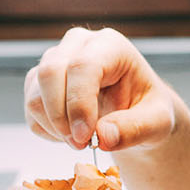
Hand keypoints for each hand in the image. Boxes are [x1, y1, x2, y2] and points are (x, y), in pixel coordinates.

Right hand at [23, 27, 179, 152]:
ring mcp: (55, 60)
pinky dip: (47, 130)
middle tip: (81, 144)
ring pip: (35, 94)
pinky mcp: (40, 81)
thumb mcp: (158, 122)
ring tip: (80, 141)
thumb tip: (103, 137)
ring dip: (54, 127)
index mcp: (111, 45)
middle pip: (50, 73)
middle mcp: (78, 45)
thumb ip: (136, 129)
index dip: (79, 103)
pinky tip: (70, 134)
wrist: (137, 113)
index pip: (82, 66)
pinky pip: (31, 109)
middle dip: (61, 116)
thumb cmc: (149, 110)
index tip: (86, 137)